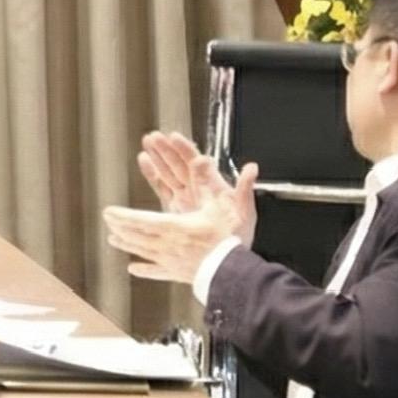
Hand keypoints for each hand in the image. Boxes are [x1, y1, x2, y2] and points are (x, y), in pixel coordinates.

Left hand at [102, 164, 256, 285]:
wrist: (235, 274)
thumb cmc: (230, 241)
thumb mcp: (224, 208)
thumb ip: (218, 184)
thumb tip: (217, 161)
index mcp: (176, 227)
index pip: (141, 219)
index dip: (123, 216)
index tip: (109, 212)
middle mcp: (168, 244)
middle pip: (137, 235)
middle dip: (120, 227)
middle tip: (108, 221)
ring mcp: (171, 261)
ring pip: (143, 251)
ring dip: (126, 244)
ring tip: (113, 239)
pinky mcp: (178, 273)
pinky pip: (157, 272)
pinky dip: (144, 270)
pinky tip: (133, 269)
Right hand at [136, 132, 256, 240]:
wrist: (223, 260)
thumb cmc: (236, 237)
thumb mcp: (243, 212)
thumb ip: (244, 188)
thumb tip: (252, 168)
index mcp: (213, 188)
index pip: (196, 163)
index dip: (184, 149)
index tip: (173, 137)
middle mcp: (197, 191)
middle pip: (179, 165)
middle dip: (166, 150)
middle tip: (153, 137)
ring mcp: (185, 200)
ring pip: (168, 174)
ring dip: (157, 159)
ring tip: (146, 145)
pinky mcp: (174, 210)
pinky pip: (162, 189)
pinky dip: (152, 176)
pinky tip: (144, 163)